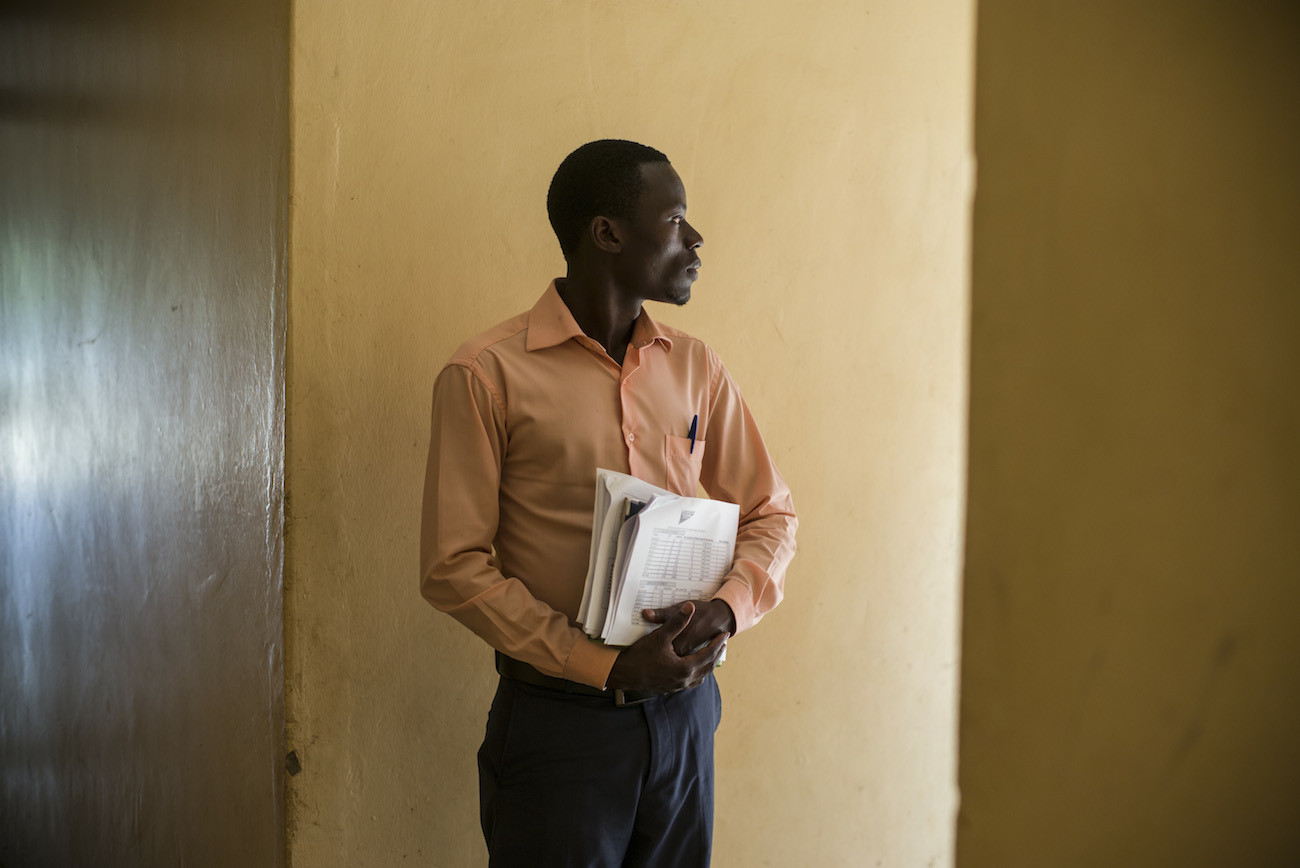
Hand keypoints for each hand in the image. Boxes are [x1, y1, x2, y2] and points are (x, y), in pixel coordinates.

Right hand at [606, 601, 728, 693]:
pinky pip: (690, 682)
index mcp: (685, 668)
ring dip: (708, 665)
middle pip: (707, 667)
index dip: (718, 644)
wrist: (623, 674)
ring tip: (712, 655)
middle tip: (723, 644)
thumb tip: (690, 607)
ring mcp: (677, 686)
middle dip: (716, 654)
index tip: (725, 635)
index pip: (708, 654)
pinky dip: (697, 673)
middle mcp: (684, 680)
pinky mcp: (670, 688)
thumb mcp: (660, 636)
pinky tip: (694, 668)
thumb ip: (677, 622)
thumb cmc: (640, 656)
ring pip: (700, 677)